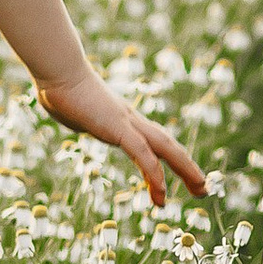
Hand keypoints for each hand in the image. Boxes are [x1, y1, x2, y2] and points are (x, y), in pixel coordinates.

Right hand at [32, 68, 205, 208]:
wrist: (58, 71)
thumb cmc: (59, 87)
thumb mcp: (73, 110)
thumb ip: (77, 114)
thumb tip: (68, 111)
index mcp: (123, 119)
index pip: (153, 141)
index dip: (169, 158)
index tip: (179, 175)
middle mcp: (131, 120)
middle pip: (168, 145)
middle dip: (188, 167)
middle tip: (204, 188)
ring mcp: (127, 123)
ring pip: (165, 148)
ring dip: (185, 169)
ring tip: (200, 190)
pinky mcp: (117, 128)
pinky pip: (142, 154)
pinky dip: (154, 174)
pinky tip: (161, 192)